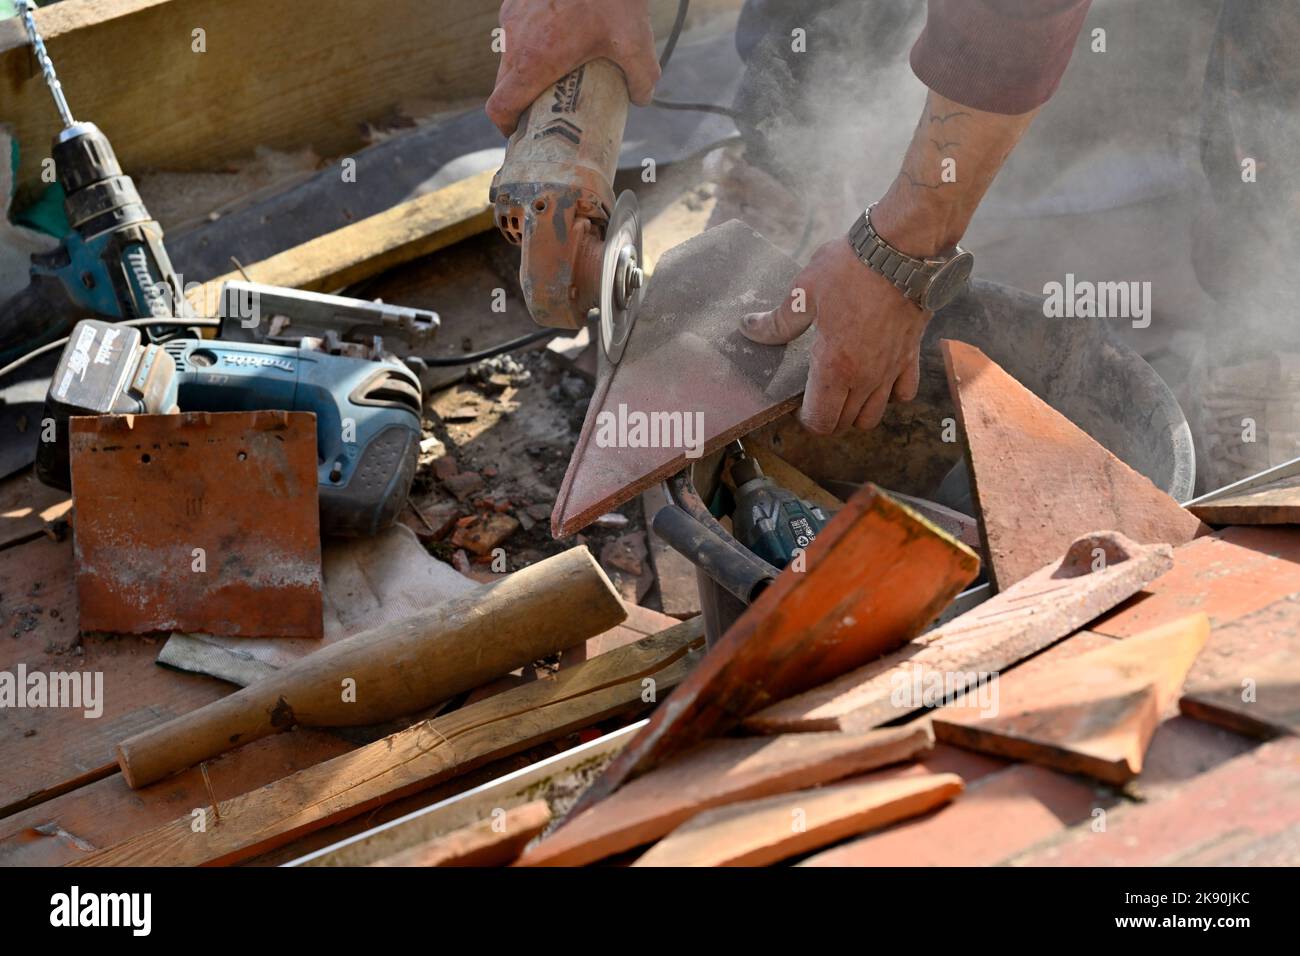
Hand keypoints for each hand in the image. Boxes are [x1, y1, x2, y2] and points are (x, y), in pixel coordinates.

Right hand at [486, 0, 660, 136]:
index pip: (500, 106)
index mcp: (535, 61)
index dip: (506, 127)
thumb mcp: (635, 41)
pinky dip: (529, 44)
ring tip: (555, 72)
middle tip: (544, 110)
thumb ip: (642, 77)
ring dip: (525, 71)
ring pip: (508, 58)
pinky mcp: (515, 1)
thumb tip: (641, 98)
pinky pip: (515, 32)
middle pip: (503, 86)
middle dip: (520, 103)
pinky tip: (557, 37)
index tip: (520, 132)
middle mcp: (515, 41)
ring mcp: (511, 18)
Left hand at [741, 238, 928, 433]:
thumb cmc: (851, 269)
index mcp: (835, 366)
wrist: (902, 250)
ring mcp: (890, 370)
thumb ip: (778, 321)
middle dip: (827, 417)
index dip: (805, 420)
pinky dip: (890, 395)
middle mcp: (865, 377)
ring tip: (843, 391)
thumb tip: (749, 329)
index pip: (819, 421)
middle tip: (816, 395)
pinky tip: (877, 377)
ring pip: (873, 416)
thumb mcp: (804, 292)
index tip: (798, 405)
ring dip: (856, 412)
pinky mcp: (911, 357)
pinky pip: (903, 394)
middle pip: (844, 423)